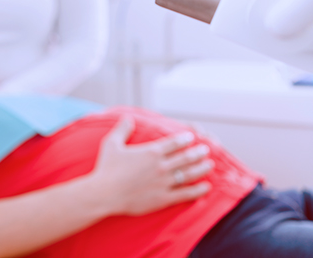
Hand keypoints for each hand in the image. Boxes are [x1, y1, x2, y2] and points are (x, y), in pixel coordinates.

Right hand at [92, 117, 212, 215]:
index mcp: (151, 152)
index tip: (191, 137)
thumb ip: (121, 129)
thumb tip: (127, 117)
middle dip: (198, 152)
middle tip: (206, 149)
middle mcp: (161, 166)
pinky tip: (206, 187)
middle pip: (186, 157)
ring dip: (202, 168)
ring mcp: (164, 183)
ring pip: (189, 174)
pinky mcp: (164, 198)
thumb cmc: (106, 168)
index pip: (174, 143)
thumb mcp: (111, 144)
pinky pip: (186, 193)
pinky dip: (198, 190)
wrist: (105, 194)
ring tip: (209, 164)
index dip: (185, 139)